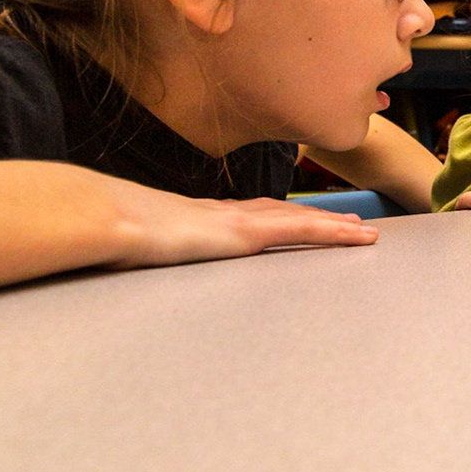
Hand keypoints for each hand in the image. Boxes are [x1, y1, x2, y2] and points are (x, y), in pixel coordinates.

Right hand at [107, 182, 378, 269]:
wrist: (108, 219)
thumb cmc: (108, 234)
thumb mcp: (129, 246)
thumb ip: (142, 250)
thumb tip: (128, 258)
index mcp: (197, 217)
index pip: (248, 215)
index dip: (276, 216)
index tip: (294, 218)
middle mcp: (224, 213)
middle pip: (283, 213)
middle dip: (315, 218)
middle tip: (346, 223)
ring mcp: (238, 220)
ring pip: (301, 220)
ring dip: (334, 226)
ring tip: (362, 232)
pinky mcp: (248, 232)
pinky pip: (303, 230)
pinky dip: (334, 233)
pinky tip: (356, 236)